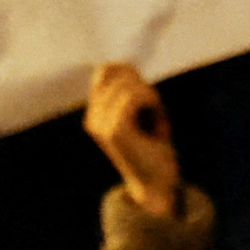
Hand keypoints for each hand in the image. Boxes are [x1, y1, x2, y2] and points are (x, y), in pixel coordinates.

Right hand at [84, 63, 180, 217]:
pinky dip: (152, 101)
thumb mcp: (141, 113)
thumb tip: (125, 65)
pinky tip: (157, 116)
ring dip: (150, 95)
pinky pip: (135, 96)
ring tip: (155, 115)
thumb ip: (131, 90)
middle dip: (140, 82)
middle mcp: (93, 119)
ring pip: (127, 83)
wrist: (156, 184)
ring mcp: (101, 124)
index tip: (145, 93)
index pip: (104, 71)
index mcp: (95, 114)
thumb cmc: (153, 147)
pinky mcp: (115, 130)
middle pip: (114, 72)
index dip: (129, 72)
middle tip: (153, 107)